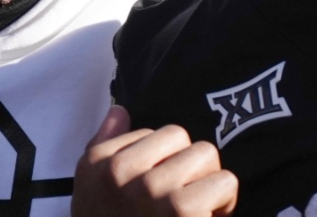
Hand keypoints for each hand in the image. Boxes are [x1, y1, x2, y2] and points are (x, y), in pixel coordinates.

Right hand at [73, 106, 236, 216]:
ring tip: (196, 212)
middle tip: (183, 201)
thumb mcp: (91, 192)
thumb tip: (120, 110)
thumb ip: (103, 146)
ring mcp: (152, 191)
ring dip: (210, 185)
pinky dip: (225, 205)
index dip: (168, 161)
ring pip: (207, 155)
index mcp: (100, 163)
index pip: (158, 132)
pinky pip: (224, 182)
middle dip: (191, 168)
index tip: (161, 191)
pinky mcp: (183, 211)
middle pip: (184, 137)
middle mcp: (121, 173)